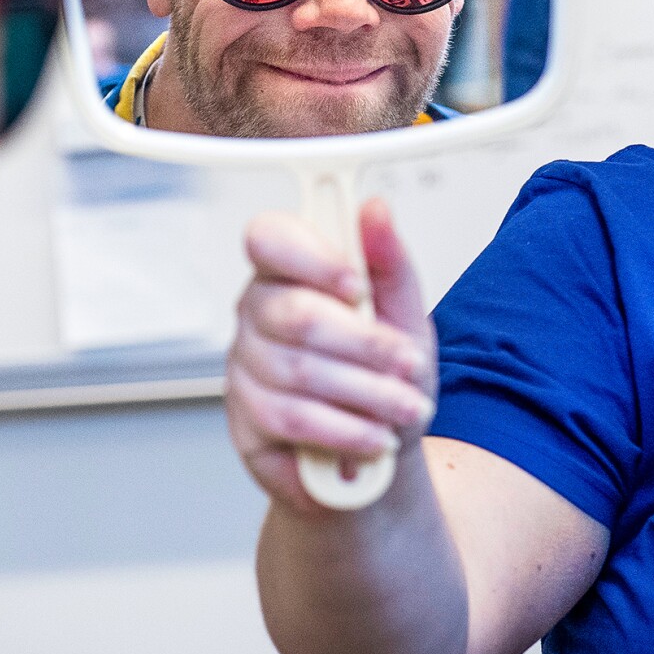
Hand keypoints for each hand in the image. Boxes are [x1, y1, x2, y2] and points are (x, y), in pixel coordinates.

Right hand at [226, 198, 436, 511]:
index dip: (311, 258)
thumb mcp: (403, 313)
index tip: (357, 286)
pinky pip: (291, 420)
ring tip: (405, 408)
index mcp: (289, 270)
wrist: (383, 444)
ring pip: (297, 373)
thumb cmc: (385, 372)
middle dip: (364, 345)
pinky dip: (343, 431)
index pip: (270, 238)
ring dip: (365, 394)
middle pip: (294, 314)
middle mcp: (257, 313)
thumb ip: (389, 261)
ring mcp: (244, 366)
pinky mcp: (244, 420)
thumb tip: (375, 209)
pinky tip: (372, 437)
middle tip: (408, 365)